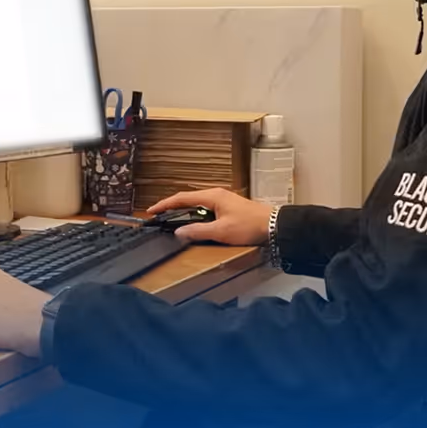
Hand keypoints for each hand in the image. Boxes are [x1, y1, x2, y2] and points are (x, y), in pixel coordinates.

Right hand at [147, 188, 271, 245]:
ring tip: (172, 222)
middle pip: (188, 199)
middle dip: (172, 208)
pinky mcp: (229, 208)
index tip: (151, 211)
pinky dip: (196, 215)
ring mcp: (223, 200)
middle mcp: (216, 195)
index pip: (182, 198)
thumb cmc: (249, 226)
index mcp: (212, 196)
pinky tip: (194, 224)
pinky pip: (206, 209)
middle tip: (159, 218)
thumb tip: (178, 232)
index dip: (165, 204)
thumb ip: (198, 232)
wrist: (274, 225)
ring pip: (197, 204)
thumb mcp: (221, 232)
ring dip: (184, 212)